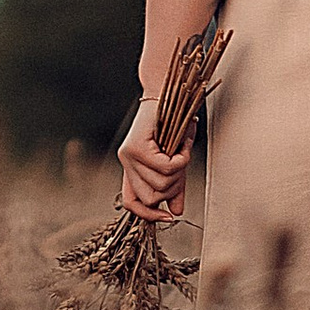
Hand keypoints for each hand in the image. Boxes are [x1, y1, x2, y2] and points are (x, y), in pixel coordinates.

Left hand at [118, 93, 187, 222]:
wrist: (168, 92)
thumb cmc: (172, 125)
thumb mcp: (173, 162)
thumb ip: (173, 186)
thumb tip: (176, 212)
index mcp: (132, 169)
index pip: (131, 204)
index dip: (149, 215)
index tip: (169, 216)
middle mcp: (126, 163)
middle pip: (151, 198)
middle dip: (173, 190)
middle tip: (182, 169)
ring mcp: (129, 155)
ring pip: (160, 184)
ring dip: (179, 172)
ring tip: (183, 152)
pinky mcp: (137, 147)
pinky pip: (165, 167)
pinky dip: (181, 160)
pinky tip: (183, 146)